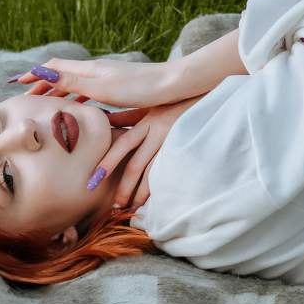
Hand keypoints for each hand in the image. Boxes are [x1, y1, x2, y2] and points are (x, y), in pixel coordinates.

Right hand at [10, 57, 177, 108]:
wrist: (173, 85)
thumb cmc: (140, 87)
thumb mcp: (102, 88)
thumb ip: (72, 83)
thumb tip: (41, 72)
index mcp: (90, 69)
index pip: (54, 68)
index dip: (34, 75)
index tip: (16, 84)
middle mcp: (97, 70)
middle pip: (63, 75)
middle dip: (44, 86)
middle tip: (29, 100)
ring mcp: (110, 77)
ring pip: (77, 84)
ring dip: (60, 93)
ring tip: (50, 106)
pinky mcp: (122, 87)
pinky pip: (92, 92)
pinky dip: (80, 99)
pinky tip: (84, 109)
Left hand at [90, 94, 206, 209]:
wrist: (208, 96)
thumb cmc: (177, 102)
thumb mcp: (151, 106)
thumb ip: (128, 116)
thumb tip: (105, 121)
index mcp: (148, 120)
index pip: (123, 143)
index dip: (108, 162)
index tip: (94, 179)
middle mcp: (159, 131)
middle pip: (137, 163)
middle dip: (124, 186)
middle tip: (114, 205)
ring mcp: (174, 142)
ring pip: (154, 172)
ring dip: (141, 192)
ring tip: (131, 208)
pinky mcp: (187, 149)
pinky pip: (170, 171)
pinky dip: (159, 186)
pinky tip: (152, 199)